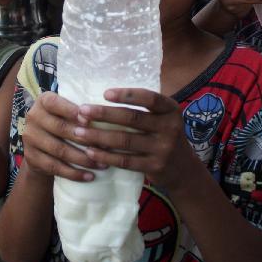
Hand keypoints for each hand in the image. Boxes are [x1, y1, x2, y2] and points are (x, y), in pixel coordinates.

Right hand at [21, 92, 102, 181]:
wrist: (40, 145)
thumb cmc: (62, 123)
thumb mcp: (66, 112)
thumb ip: (80, 111)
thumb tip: (106, 116)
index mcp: (43, 101)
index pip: (55, 104)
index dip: (72, 111)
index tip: (90, 120)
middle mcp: (33, 117)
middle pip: (60, 128)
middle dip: (85, 138)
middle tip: (106, 146)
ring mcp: (30, 138)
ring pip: (59, 150)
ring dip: (83, 159)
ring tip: (103, 164)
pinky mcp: (32, 157)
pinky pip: (55, 167)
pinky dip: (74, 173)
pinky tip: (89, 176)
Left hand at [74, 88, 196, 191]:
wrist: (183, 169)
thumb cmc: (163, 136)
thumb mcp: (162, 118)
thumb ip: (143, 108)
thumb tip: (104, 95)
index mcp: (171, 110)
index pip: (149, 98)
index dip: (127, 94)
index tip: (105, 93)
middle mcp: (170, 127)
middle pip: (132, 118)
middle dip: (104, 114)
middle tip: (81, 111)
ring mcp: (163, 148)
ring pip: (125, 140)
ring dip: (99, 136)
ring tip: (79, 132)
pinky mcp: (155, 167)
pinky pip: (125, 161)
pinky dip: (106, 156)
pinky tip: (90, 151)